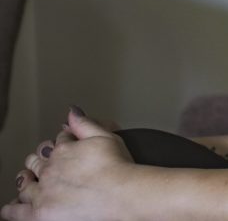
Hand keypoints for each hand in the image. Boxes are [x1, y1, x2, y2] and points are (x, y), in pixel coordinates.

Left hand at [2, 108, 135, 220]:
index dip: (61, 143)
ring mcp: (43, 192)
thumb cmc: (119, 169)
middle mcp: (50, 169)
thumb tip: (72, 111)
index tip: (65, 145)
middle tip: (41, 163)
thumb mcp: (106, 137)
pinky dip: (11, 209)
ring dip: (24, 180)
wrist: (122, 194)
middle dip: (38, 160)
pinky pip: (16, 212)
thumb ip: (85, 123)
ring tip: (26, 181)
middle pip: (37, 161)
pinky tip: (12, 207)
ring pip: (24, 183)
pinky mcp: (39, 213)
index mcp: (64, 149)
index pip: (58, 142)